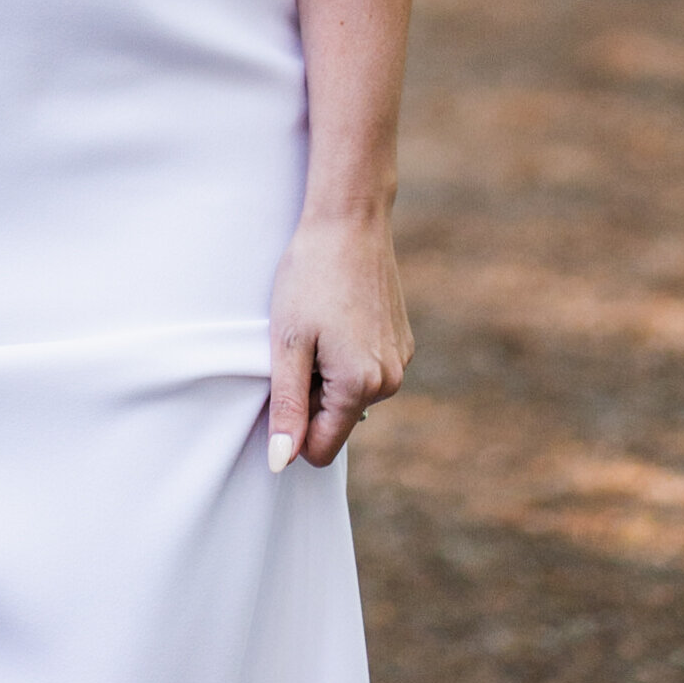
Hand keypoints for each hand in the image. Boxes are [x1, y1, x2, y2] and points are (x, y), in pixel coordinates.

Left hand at [265, 205, 411, 470]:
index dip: (293, 427)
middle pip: (336, 421)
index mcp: (361, 386)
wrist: (349, 219)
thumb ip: (286, 409)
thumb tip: (281, 463)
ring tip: (318, 325)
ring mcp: (401, 360)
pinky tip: (337, 314)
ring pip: (351, 395)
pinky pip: (366, 370)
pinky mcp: (402, 342)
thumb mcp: (287, 343)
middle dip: (311, 395)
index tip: (282, 382)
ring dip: (328, 374)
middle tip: (299, 343)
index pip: (321, 449)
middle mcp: (390, 381)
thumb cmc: (310, 276)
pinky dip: (346, 354)